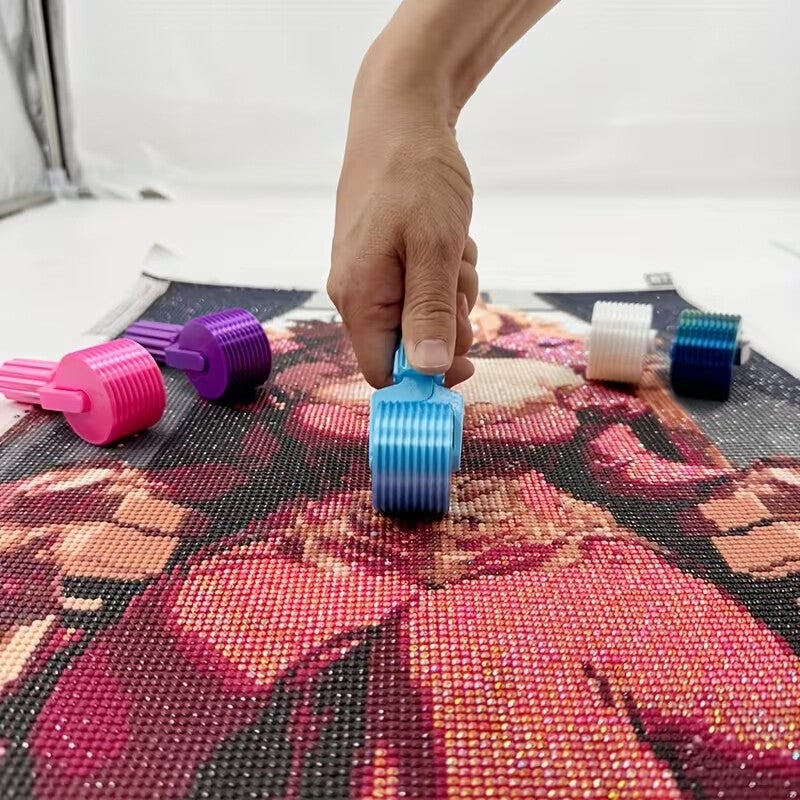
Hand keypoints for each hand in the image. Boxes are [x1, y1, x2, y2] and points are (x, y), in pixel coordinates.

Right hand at [327, 54, 477, 387]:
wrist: (400, 117)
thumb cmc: (415, 177)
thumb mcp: (434, 248)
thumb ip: (428, 313)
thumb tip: (426, 372)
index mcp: (360, 299)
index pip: (384, 373)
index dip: (425, 378)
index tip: (466, 362)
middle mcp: (358, 294)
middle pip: (409, 347)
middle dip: (447, 323)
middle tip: (460, 281)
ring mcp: (371, 275)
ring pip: (422, 315)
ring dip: (451, 292)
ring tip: (455, 248)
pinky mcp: (385, 259)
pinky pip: (423, 286)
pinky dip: (445, 270)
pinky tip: (449, 237)